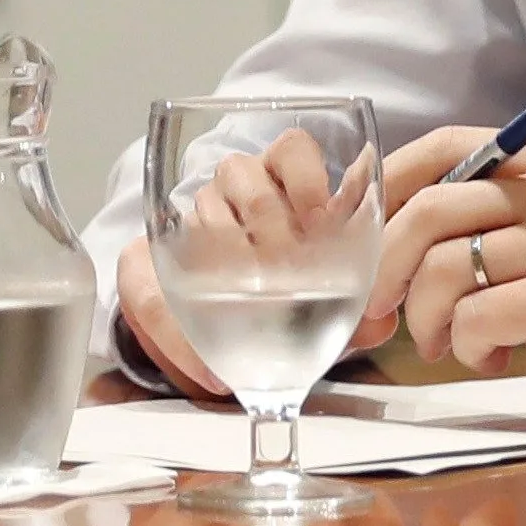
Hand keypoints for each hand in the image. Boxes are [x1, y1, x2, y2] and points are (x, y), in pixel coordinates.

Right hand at [113, 127, 363, 402]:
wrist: (232, 322)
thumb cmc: (294, 298)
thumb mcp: (330, 300)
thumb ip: (356, 307)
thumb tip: (382, 322)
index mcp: (283, 182)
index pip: (291, 149)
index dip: (307, 177)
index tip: (323, 221)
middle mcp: (233, 189)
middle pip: (241, 178)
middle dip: (272, 226)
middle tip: (295, 278)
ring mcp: (188, 223)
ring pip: (200, 217)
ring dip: (231, 263)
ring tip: (260, 313)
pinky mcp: (143, 267)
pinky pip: (144, 288)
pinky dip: (177, 338)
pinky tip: (211, 375)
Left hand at [361, 132, 525, 425]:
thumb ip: (512, 213)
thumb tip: (409, 241)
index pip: (439, 149)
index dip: (383, 195)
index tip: (362, 243)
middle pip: (426, 209)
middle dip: (382, 268)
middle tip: (381, 313)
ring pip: (442, 267)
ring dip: (424, 318)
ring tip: (446, 344)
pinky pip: (477, 316)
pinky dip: (466, 344)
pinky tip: (492, 359)